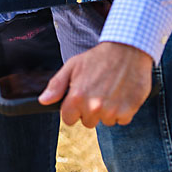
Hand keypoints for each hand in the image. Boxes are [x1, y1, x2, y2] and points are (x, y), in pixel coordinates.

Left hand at [38, 41, 153, 127]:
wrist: (128, 50)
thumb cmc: (99, 57)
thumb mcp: (73, 66)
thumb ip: (56, 85)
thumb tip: (43, 101)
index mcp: (77, 97)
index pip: (68, 120)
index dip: (73, 110)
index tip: (80, 100)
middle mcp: (93, 106)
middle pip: (88, 122)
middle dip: (91, 110)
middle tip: (98, 91)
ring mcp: (111, 110)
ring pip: (106, 122)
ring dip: (108, 111)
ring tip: (111, 90)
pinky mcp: (128, 111)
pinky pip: (122, 120)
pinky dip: (123, 110)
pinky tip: (122, 93)